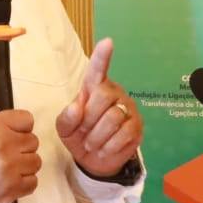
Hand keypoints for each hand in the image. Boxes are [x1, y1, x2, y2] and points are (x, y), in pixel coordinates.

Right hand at [0, 109, 41, 202]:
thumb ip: (2, 125)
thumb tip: (24, 128)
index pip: (27, 120)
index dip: (21, 129)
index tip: (14, 135)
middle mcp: (4, 144)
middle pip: (33, 141)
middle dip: (22, 148)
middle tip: (8, 155)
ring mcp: (9, 167)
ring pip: (36, 162)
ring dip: (25, 166)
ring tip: (9, 169)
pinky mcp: (12, 188)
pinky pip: (33, 182)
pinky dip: (24, 183)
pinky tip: (10, 181)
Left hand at [55, 38, 142, 177]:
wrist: (94, 160)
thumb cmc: (79, 135)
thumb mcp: (64, 128)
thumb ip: (66, 117)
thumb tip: (77, 107)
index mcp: (94, 88)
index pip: (98, 69)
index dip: (102, 56)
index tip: (107, 42)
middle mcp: (114, 93)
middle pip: (103, 96)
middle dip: (89, 118)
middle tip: (83, 131)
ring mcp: (128, 108)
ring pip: (113, 117)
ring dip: (97, 137)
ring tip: (92, 143)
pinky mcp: (137, 126)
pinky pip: (124, 134)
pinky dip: (109, 146)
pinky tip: (104, 149)